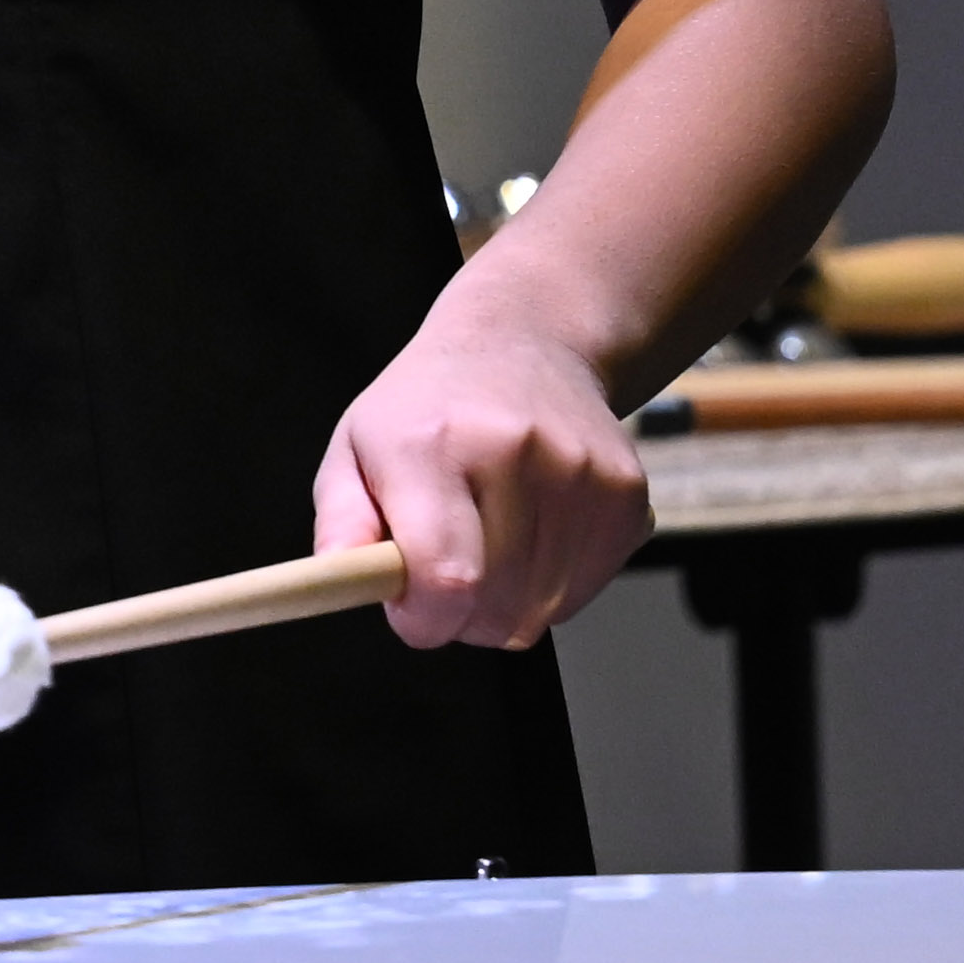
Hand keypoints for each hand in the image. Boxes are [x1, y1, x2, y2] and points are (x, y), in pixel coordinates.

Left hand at [314, 276, 659, 650]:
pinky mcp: (626, 493)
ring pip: (540, 612)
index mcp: (432, 443)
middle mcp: (513, 451)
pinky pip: (582, 594)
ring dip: (505, 603)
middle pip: (494, 606)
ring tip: (488, 540)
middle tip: (444, 569)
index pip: (446, 576)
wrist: (524, 343)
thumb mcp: (355, 450)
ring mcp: (580, 471)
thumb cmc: (428, 411)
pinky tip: (533, 531)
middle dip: (458, 616)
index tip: (411, 610)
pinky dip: (551, 586)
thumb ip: (342, 524)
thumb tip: (337, 579)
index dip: (425, 619)